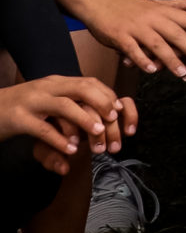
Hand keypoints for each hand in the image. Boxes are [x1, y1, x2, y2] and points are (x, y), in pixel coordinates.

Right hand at [0, 78, 134, 173]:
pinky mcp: (18, 119)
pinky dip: (60, 139)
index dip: (107, 95)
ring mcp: (32, 102)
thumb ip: (71, 104)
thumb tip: (99, 119)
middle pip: (82, 89)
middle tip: (113, 119)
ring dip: (85, 120)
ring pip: (65, 106)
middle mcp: (46, 88)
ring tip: (98, 133)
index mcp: (56, 82)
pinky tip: (71, 150)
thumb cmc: (22, 108)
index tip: (120, 110)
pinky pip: (43, 129)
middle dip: (102, 103)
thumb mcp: (49, 101)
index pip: (89, 82)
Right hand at [78, 0, 185, 79]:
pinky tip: (151, 70)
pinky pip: (133, 50)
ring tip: (182, 73)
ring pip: (157, 44)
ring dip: (170, 59)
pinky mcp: (120, 36)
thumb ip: (183, 5)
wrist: (100, 0)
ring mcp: (136, 27)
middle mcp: (153, 18)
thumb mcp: (160, 3)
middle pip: (177, 34)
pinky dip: (142, 60)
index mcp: (164, 11)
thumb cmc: (131, 6)